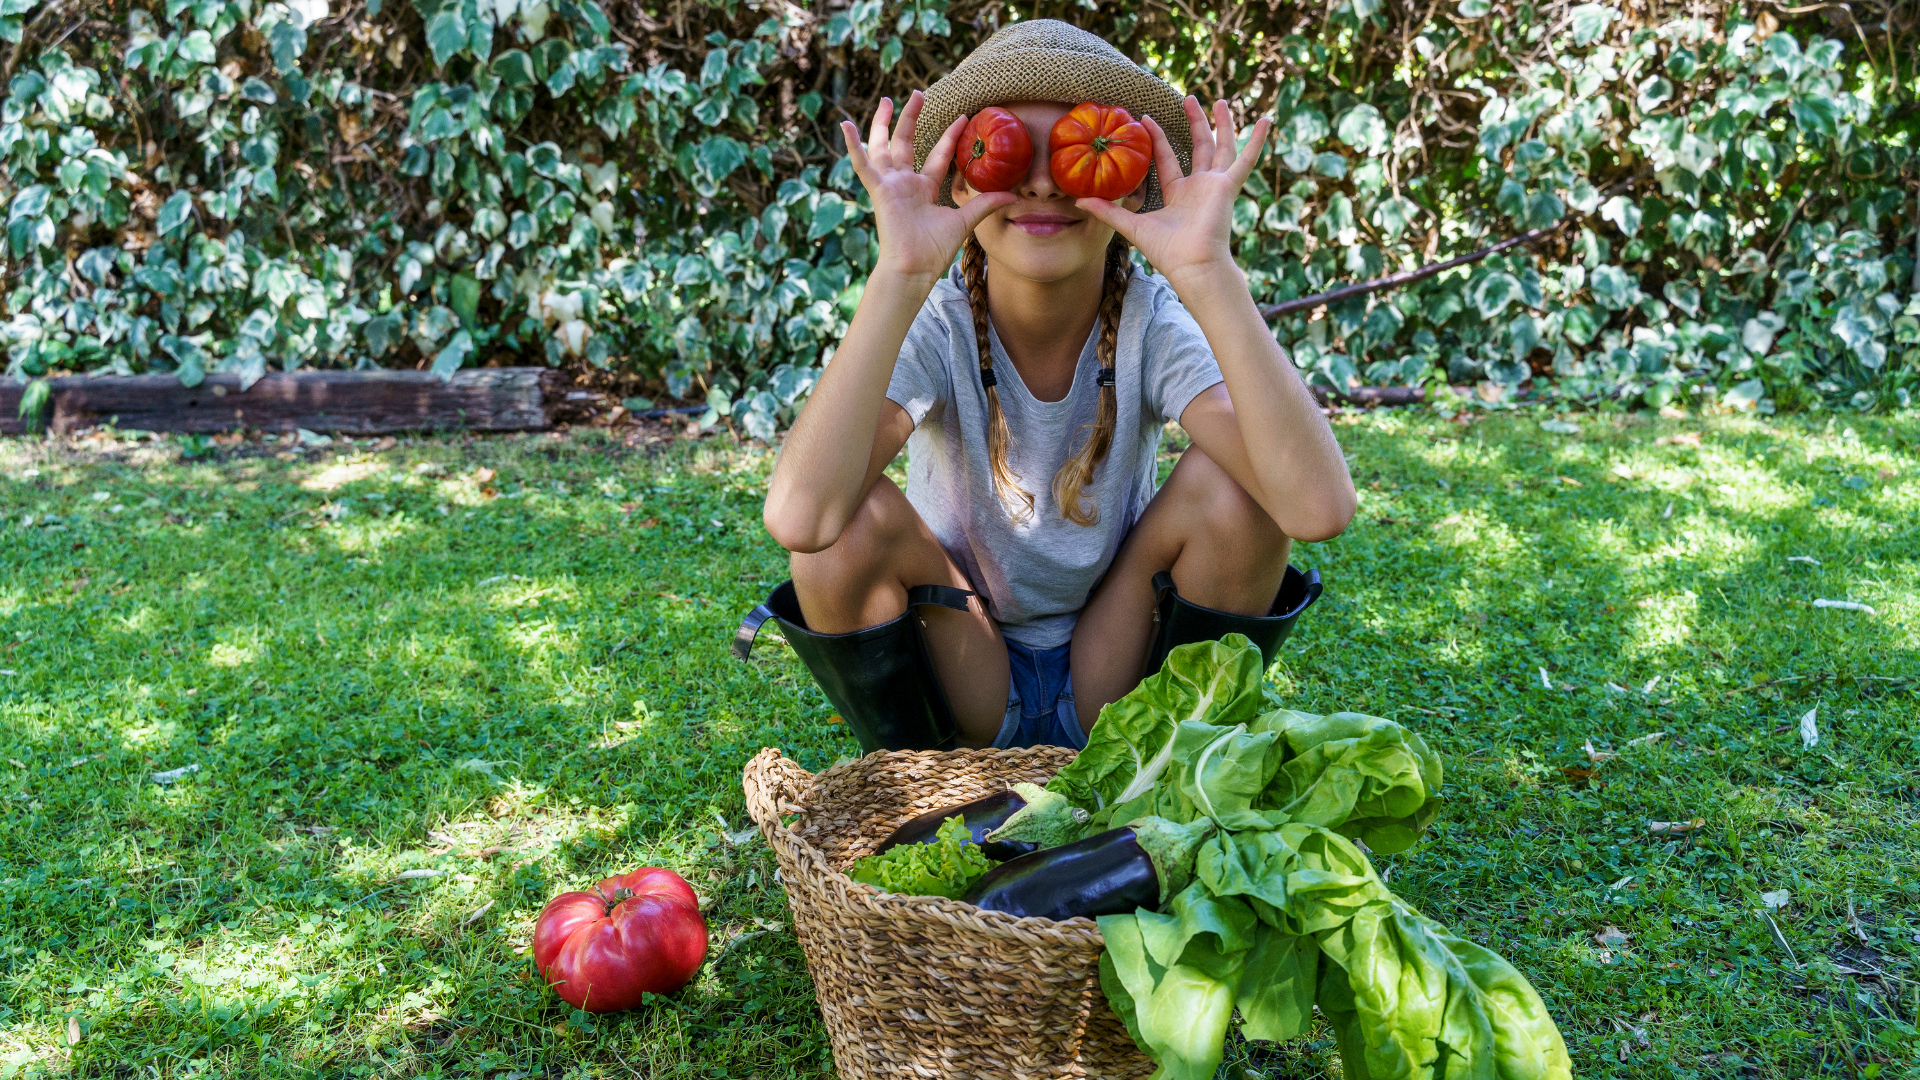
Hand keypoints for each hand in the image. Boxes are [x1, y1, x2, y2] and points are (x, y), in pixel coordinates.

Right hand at [841, 92, 1017, 282]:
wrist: (914, 267)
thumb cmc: (935, 250)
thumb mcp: (964, 221)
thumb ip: (984, 204)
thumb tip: (1012, 195)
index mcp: (924, 190)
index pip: (937, 156)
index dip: (948, 137)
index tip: (962, 117)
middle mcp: (905, 184)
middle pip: (905, 144)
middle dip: (911, 118)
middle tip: (918, 94)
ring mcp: (890, 185)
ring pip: (883, 147)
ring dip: (884, 123)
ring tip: (888, 99)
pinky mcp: (878, 190)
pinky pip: (862, 165)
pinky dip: (853, 145)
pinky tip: (845, 124)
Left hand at [1075, 97, 1270, 291]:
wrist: (1192, 265)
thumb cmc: (1166, 252)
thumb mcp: (1131, 226)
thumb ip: (1108, 212)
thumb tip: (1078, 201)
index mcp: (1179, 194)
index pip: (1168, 160)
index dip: (1158, 139)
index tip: (1146, 118)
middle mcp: (1199, 187)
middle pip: (1198, 147)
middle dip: (1193, 123)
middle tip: (1188, 98)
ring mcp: (1216, 185)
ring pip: (1221, 147)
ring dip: (1221, 124)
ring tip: (1219, 100)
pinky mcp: (1228, 186)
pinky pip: (1246, 159)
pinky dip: (1257, 140)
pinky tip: (1267, 120)